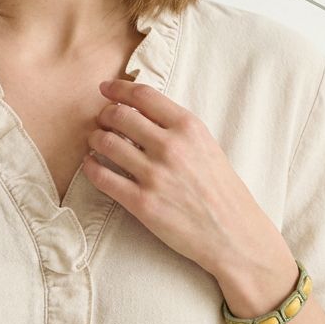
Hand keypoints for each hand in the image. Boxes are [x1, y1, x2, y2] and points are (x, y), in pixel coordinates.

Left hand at [82, 77, 285, 282]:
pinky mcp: (141, 203)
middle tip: (102, 119)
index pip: (143, 96)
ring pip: (106, 142)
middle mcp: (170, 147)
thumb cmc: (222, 191)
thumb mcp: (207, 146)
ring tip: (96, 141)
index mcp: (189, 127)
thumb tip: (140, 112)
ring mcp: (154, 175)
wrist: (233, 234)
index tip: (106, 89)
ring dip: (95, 138)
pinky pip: (102, 177)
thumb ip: (177, 128)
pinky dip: (91, 167)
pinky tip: (92, 164)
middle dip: (104, 114)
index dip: (118, 88)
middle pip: (119, 115)